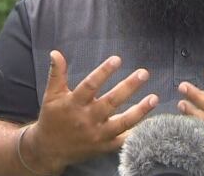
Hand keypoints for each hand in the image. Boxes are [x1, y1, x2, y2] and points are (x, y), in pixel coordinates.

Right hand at [23, 51, 157, 173]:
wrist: (49, 150)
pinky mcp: (104, 146)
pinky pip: (123, 140)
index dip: (103, 72)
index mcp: (74, 104)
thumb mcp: (51, 95)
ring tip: (154, 98)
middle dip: (128, 87)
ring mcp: (97, 134)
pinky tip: (151, 123)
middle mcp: (87, 119)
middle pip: (111, 102)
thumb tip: (55, 52)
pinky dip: (137, 132)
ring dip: (140, 111)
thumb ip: (56, 74)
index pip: (90, 85)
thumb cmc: (52, 118)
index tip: (117, 59)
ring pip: (122, 122)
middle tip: (143, 73)